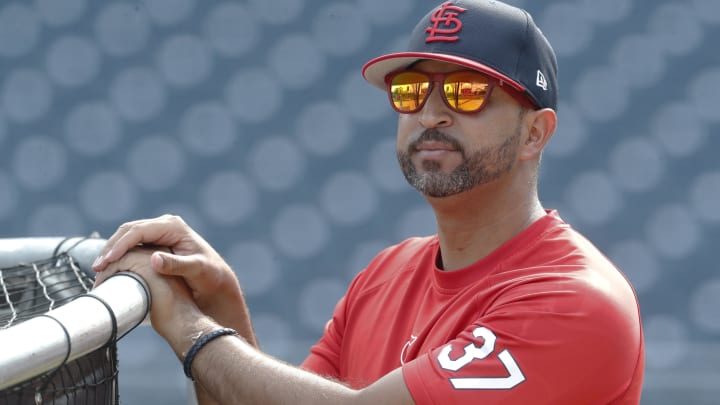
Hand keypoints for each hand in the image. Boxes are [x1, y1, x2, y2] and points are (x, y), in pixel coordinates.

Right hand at [92, 215, 253, 345]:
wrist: (216, 279)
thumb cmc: (210, 275)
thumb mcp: (196, 270)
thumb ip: (177, 265)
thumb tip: (154, 259)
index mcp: (173, 226)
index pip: (139, 231)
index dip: (120, 245)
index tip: (107, 261)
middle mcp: (165, 225)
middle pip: (129, 231)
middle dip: (111, 247)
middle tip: (97, 267)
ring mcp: (160, 232)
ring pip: (128, 236)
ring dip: (112, 250)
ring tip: (99, 268)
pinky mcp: (156, 241)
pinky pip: (132, 244)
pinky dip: (119, 253)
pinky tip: (109, 267)